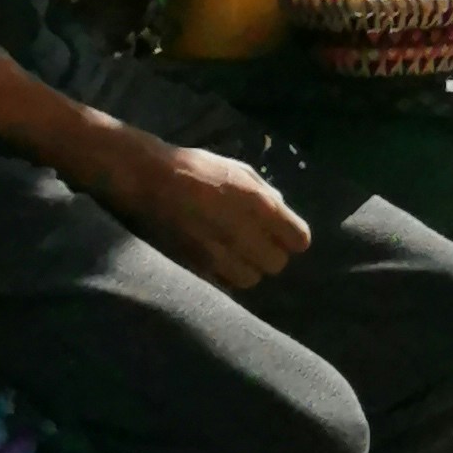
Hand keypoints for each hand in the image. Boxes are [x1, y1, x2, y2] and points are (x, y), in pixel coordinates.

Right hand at [105, 129, 307, 296]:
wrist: (153, 182)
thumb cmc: (200, 169)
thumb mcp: (241, 171)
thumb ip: (266, 194)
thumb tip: (281, 211)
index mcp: (261, 207)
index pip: (299, 240)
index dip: (294, 237)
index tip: (286, 232)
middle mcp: (245, 236)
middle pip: (277, 264)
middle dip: (272, 253)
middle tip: (260, 241)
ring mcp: (220, 256)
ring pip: (251, 279)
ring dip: (249, 268)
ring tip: (238, 252)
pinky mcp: (198, 268)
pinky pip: (225, 283)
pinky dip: (227, 274)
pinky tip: (219, 257)